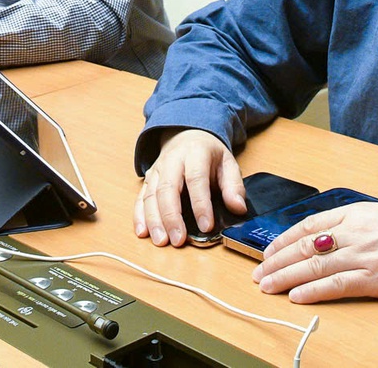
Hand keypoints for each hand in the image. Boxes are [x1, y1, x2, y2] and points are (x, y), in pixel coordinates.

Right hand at [133, 128, 243, 246]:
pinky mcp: (148, 180)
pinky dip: (139, 216)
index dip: (201, 204)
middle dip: (172, 216)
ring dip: (154, 220)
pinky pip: (140, 198)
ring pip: (150, 195)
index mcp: (195, 153)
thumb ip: (234, 186)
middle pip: (168, 188)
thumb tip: (238, 208)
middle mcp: (172, 160)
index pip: (196, 179)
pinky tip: (143, 232)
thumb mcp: (228, 163)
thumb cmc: (208, 154)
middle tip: (178, 240)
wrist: (187, 136)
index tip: (206, 226)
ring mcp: (157, 170)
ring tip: (161, 241)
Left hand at [250, 202, 377, 302]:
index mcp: (353, 212)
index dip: (282, 239)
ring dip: (286, 277)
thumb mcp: (376, 215)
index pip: (307, 225)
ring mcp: (362, 255)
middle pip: (304, 246)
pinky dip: (313, 291)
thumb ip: (348, 223)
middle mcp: (353, 232)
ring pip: (313, 266)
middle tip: (258, 271)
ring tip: (267, 286)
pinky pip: (336, 285)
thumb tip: (319, 236)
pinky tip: (296, 296)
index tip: (268, 250)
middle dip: (276, 260)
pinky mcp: (373, 279)